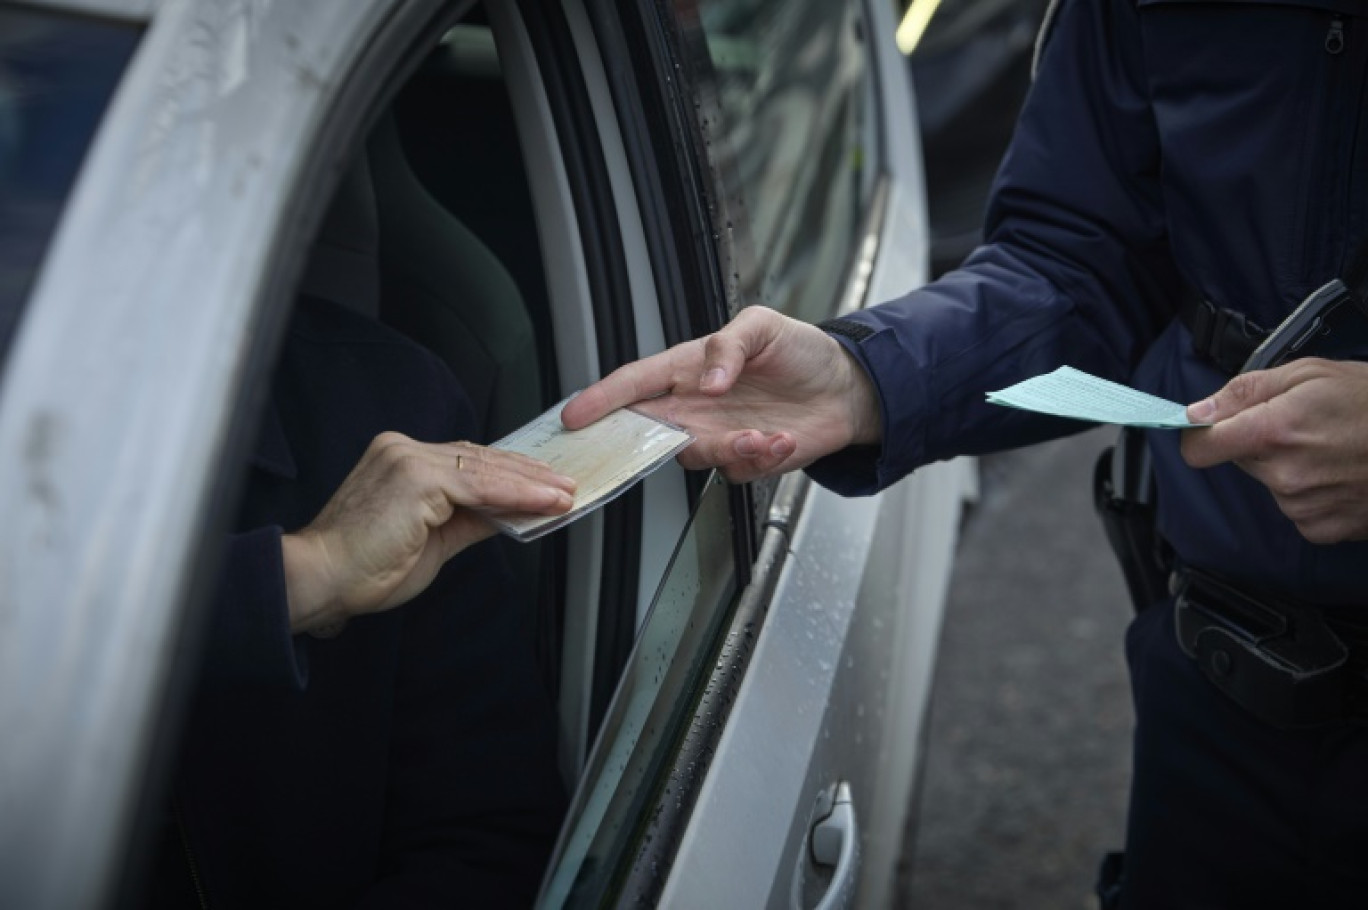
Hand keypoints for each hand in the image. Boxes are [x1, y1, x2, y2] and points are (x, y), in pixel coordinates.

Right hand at [281, 433, 575, 633]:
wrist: (321, 579)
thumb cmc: (363, 568)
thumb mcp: (432, 541)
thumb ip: (469, 521)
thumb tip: (508, 515)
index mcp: (401, 458)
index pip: (468, 460)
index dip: (511, 473)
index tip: (546, 484)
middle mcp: (404, 449)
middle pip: (481, 458)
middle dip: (529, 475)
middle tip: (566, 486)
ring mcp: (408, 458)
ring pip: (485, 469)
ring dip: (532, 484)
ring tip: (565, 494)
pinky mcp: (416, 478)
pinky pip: (479, 486)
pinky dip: (517, 494)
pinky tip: (544, 502)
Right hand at [560, 307, 881, 482]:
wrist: (846, 388)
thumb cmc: (801, 351)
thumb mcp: (763, 325)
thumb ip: (729, 346)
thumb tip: (708, 381)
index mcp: (690, 368)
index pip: (635, 384)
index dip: (601, 399)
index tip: (575, 415)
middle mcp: (697, 406)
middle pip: (650, 431)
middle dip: (651, 443)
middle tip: (676, 438)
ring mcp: (719, 435)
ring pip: (695, 457)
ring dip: (728, 450)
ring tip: (763, 435)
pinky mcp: (746, 459)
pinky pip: (736, 471)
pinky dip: (760, 459)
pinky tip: (784, 440)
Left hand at [1180, 358, 1367, 543]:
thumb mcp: (1309, 373)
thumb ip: (1244, 392)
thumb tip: (1197, 412)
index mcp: (1274, 430)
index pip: (1200, 449)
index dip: (1199, 436)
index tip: (1207, 428)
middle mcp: (1284, 475)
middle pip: (1239, 462)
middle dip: (1257, 443)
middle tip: (1301, 425)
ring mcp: (1303, 506)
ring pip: (1269, 484)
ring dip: (1287, 467)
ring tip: (1331, 448)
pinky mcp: (1322, 529)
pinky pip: (1296, 508)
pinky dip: (1310, 492)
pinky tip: (1341, 474)